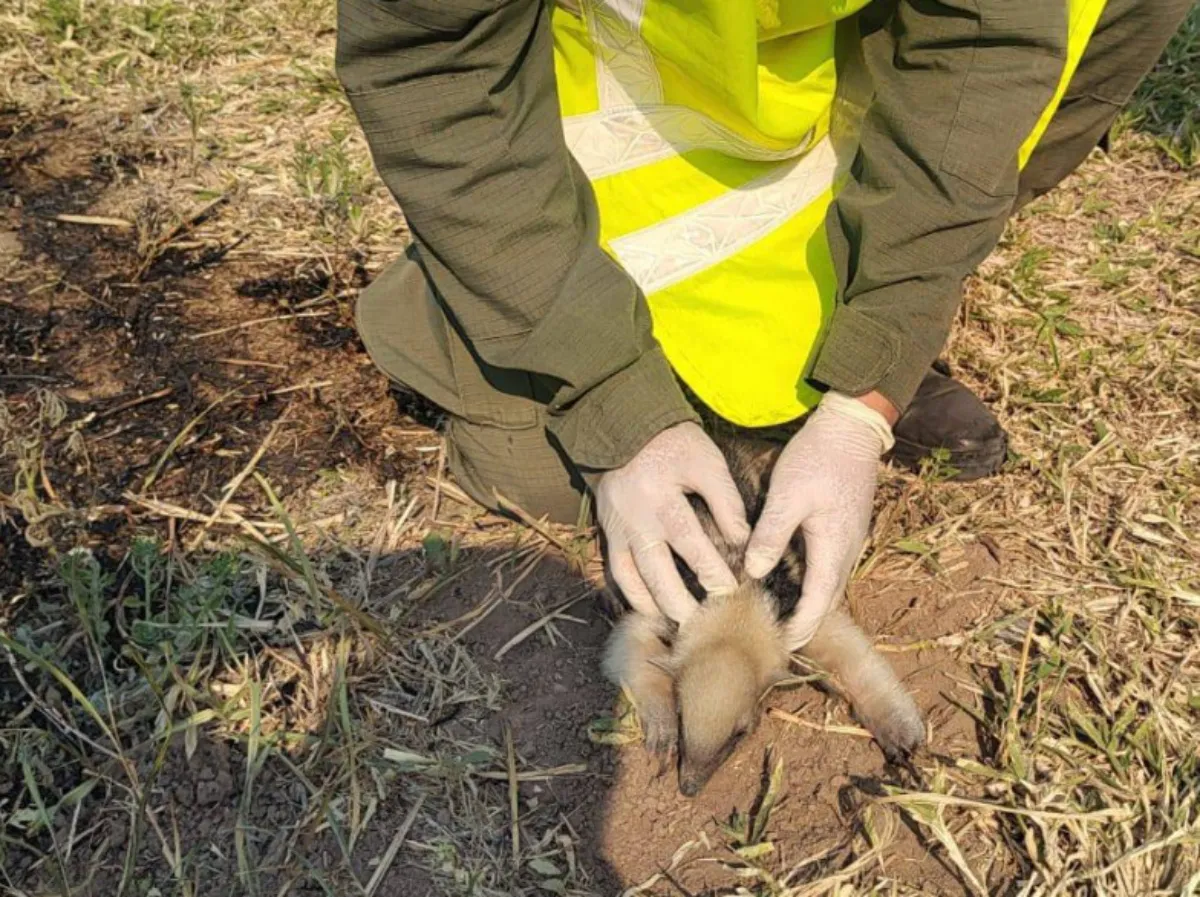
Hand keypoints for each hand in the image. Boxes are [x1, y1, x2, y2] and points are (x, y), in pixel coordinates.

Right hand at [595, 422, 749, 622]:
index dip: (711, 570)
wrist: (624, 427)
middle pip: (657, 573)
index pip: (689, 543)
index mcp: (661, 498)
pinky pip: (616, 572)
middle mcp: (634, 519)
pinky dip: (633, 594)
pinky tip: (651, 608)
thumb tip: (743, 542)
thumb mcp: (705, 462)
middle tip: (703, 623)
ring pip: (633, 579)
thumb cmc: (673, 443)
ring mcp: (617, 529)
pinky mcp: (608, 532)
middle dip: (681, 602)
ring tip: (678, 624)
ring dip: (655, 605)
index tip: (731, 590)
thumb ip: (725, 501)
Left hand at [743, 392, 894, 646]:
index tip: (779, 645)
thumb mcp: (787, 496)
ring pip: (831, 584)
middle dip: (806, 624)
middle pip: (828, 600)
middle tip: (777, 641)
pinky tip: (794, 581)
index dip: (800, 628)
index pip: (819, 603)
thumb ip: (770, 536)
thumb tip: (752, 572)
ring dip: (811, 605)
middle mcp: (848, 550)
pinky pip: (831, 567)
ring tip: (783, 618)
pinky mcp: (846, 527)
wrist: (851, 427)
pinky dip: (815, 584)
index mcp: (834, 548)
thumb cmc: (818, 458)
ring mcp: (850, 539)